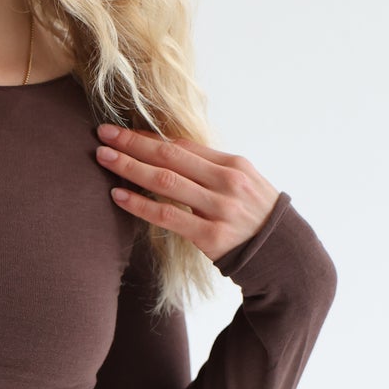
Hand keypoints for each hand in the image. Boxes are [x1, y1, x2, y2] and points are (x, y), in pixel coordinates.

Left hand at [94, 124, 278, 259]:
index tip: (122, 131)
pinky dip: (140, 204)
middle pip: (170, 156)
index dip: (149, 136)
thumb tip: (169, 150)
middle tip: (103, 133)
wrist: (285, 258)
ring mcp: (220, 209)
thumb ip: (210, 168)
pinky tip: (119, 195)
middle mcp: (227, 183)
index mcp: (234, 165)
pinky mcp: (211, 237)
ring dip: (130, 167)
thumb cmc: (258, 218)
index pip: (183, 145)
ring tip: (104, 157)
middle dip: (133, 142)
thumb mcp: (244, 184)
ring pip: (165, 182)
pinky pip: (168, 217)